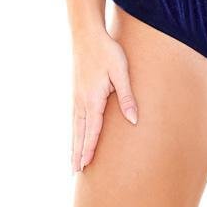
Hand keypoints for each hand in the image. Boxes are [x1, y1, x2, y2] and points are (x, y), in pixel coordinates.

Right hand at [71, 27, 138, 173]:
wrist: (87, 34)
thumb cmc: (107, 52)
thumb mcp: (121, 72)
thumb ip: (126, 97)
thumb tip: (133, 120)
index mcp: (93, 99)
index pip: (92, 130)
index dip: (89, 149)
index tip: (85, 166)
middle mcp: (81, 101)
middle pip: (79, 132)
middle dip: (77, 152)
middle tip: (75, 172)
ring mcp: (77, 96)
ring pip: (75, 126)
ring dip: (73, 144)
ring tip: (72, 160)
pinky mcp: (76, 90)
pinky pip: (74, 117)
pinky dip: (74, 130)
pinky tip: (75, 134)